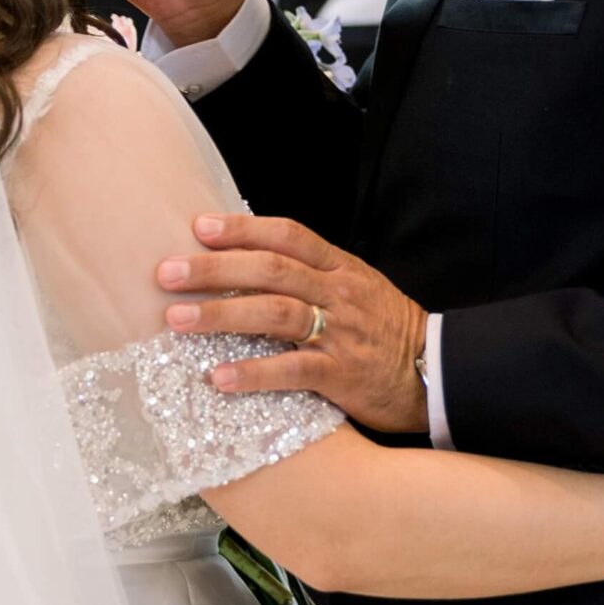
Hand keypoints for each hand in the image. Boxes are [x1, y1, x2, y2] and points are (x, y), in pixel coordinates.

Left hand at [158, 213, 428, 434]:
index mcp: (340, 268)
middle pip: (270, 270)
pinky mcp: (342, 375)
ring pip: (275, 313)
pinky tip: (218, 377)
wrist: (437, 375)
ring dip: (221, 314)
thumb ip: (311, 276)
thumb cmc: (386, 333)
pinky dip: (253, 372)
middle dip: (214, 269)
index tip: (198, 227)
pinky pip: (292, 370)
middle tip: (167, 273)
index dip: (242, 229)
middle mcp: (339, 293)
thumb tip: (248, 265)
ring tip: (177, 319)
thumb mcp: (355, 289)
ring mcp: (341, 333)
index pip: (288, 236)